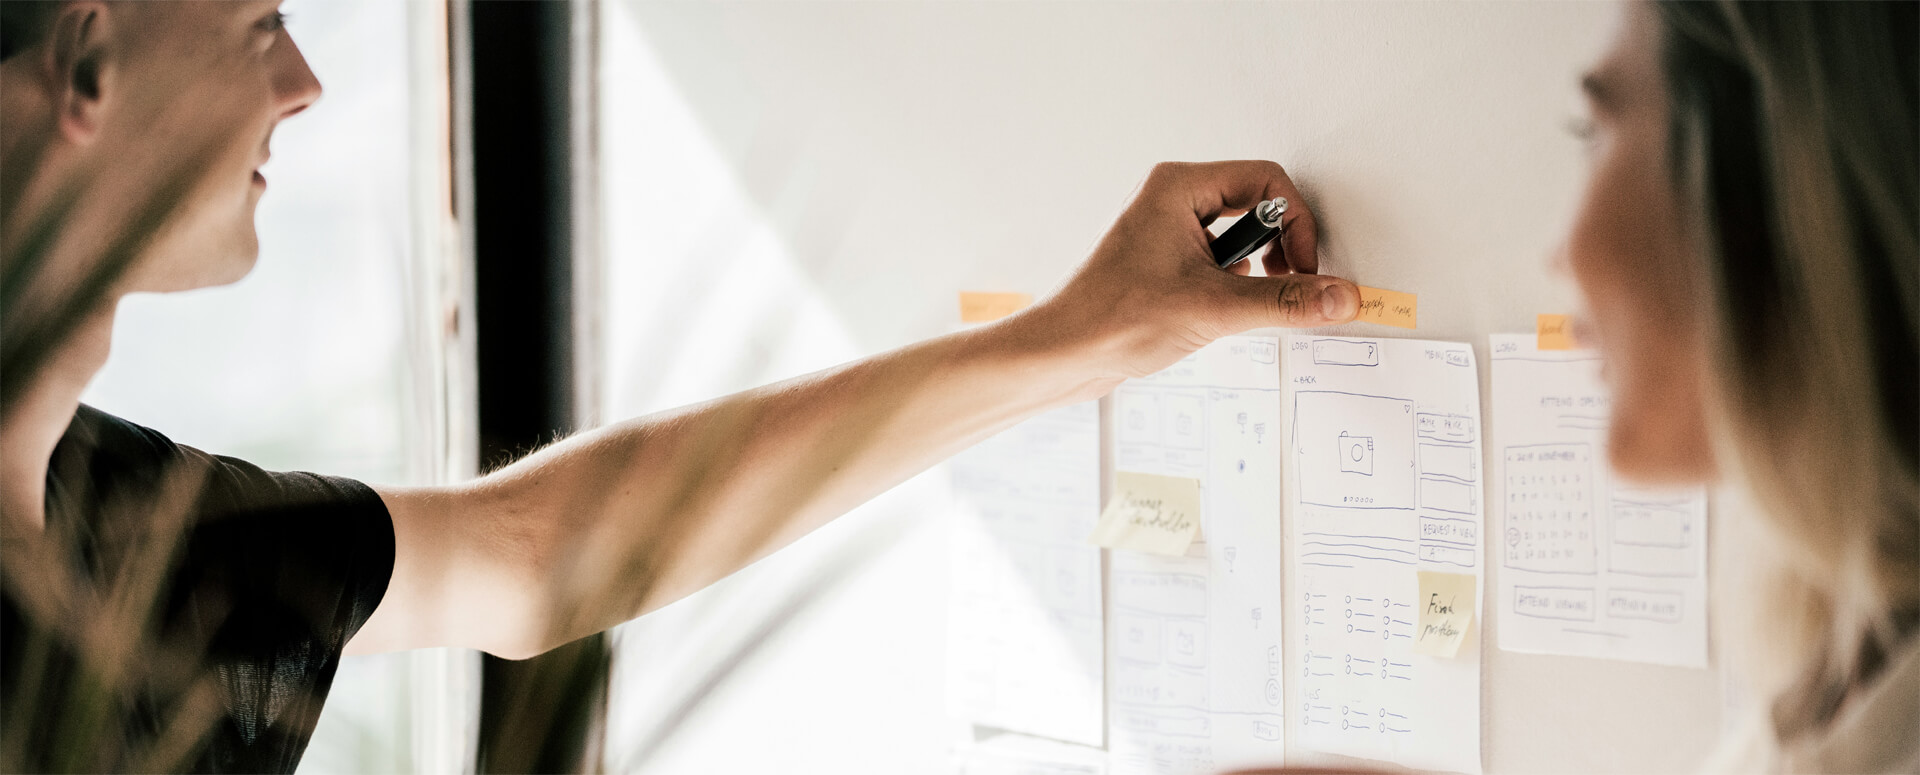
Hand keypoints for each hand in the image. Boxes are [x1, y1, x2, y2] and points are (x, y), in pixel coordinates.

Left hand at [1019, 160, 1359, 382]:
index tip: (1304, 268)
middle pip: (1258, 206)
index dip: (1297, 224)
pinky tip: (1220, 313)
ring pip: (1241, 237)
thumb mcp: (1213, 308)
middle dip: (1279, 248)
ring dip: (1256, 272)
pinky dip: (1234, 286)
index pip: (1267, 181)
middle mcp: (1172, 200)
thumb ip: (1286, 302)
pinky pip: (1221, 260)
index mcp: (1178, 187)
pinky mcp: (1167, 262)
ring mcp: (1168, 230)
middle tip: (1285, 284)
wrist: (1064, 355)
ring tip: (1240, 303)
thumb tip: (1340, 295)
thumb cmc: (1111, 318)